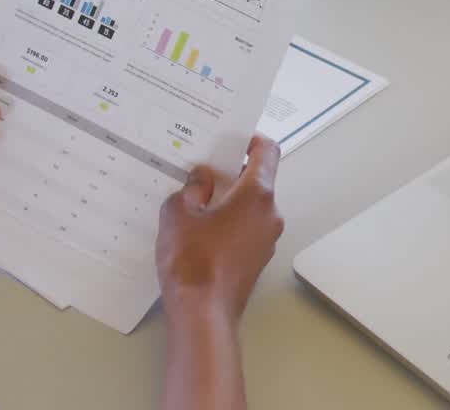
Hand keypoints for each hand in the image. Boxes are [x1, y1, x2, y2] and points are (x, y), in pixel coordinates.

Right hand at [157, 136, 283, 325]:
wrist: (203, 312)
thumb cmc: (192, 260)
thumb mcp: (179, 214)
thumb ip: (190, 188)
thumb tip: (201, 178)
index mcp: (258, 195)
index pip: (268, 152)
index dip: (252, 140)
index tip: (232, 138)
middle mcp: (271, 213)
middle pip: (258, 179)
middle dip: (231, 172)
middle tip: (201, 169)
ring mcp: (268, 238)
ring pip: (252, 206)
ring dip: (228, 199)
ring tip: (194, 200)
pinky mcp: (258, 257)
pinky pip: (247, 228)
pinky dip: (229, 221)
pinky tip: (201, 229)